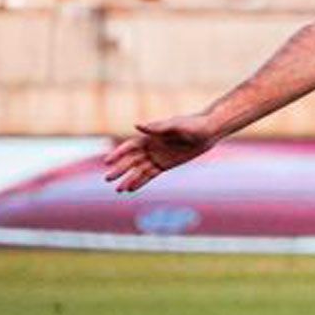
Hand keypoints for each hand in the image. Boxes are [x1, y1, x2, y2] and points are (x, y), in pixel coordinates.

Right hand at [104, 114, 220, 192]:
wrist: (208, 131)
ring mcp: (157, 157)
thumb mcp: (176, 125)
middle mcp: (150, 147)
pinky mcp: (165, 165)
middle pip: (131, 160)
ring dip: (128, 179)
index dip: (118, 154)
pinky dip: (140, 182)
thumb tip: (137, 125)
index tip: (107, 161)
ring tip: (118, 190)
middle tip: (107, 179)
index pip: (129, 147)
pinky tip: (130, 189)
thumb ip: (158, 127)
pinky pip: (150, 175)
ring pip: (139, 170)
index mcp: (150, 136)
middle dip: (119, 170)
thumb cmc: (192, 125)